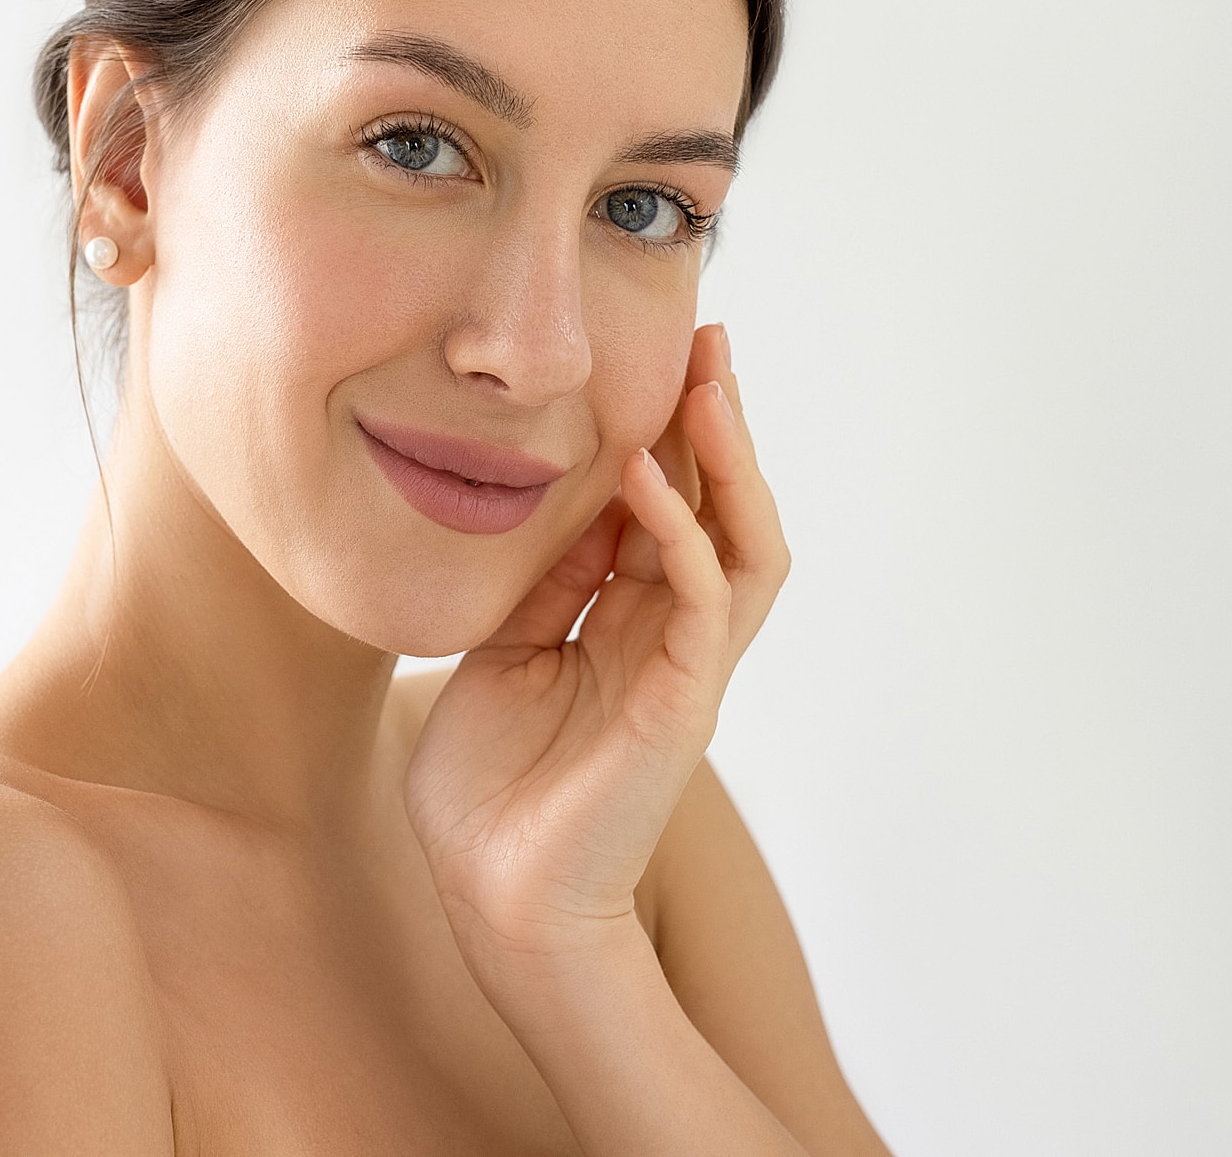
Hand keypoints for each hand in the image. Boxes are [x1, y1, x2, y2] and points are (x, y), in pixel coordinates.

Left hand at [406, 324, 789, 969]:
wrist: (494, 896)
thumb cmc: (488, 792)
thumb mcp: (497, 653)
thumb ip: (537, 584)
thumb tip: (551, 500)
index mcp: (625, 623)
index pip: (666, 507)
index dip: (664, 433)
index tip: (653, 352)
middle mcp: (669, 636)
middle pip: (721, 507)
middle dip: (716, 420)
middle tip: (706, 333)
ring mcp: (685, 668)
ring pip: (743, 542)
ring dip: (729, 460)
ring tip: (706, 383)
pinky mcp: (683, 703)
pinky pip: (703, 600)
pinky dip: (682, 534)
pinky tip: (645, 479)